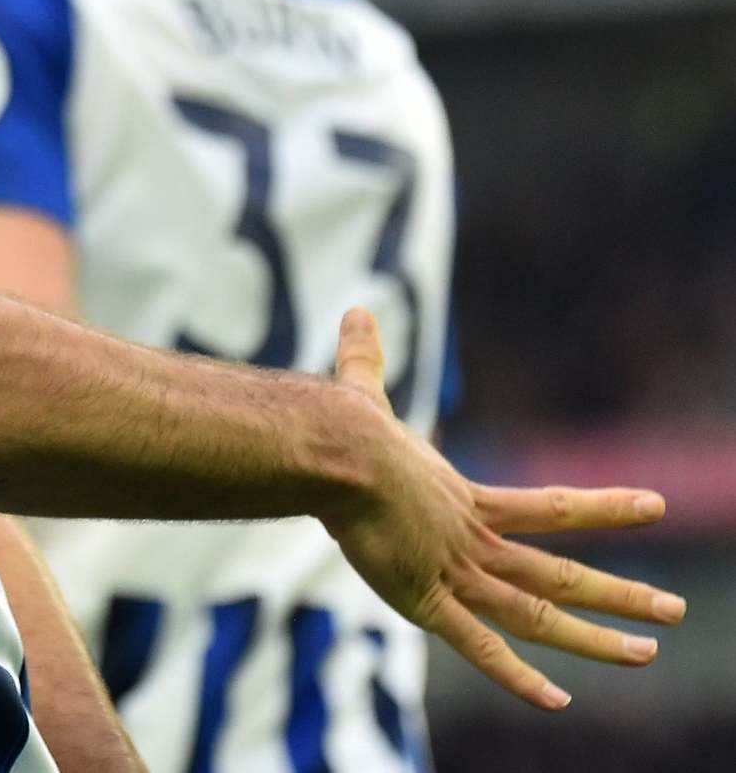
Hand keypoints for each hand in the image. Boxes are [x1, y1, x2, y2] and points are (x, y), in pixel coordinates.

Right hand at [321, 308, 684, 709]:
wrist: (335, 455)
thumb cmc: (345, 428)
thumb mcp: (362, 395)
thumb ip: (364, 360)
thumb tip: (355, 310)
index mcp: (466, 500)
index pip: (553, 506)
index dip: (605, 507)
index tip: (656, 506)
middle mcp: (474, 541)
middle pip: (560, 572)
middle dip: (621, 592)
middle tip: (676, 609)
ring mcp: (455, 574)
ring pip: (538, 614)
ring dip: (594, 638)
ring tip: (647, 654)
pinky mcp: (426, 601)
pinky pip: (480, 647)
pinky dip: (518, 676)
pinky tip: (556, 701)